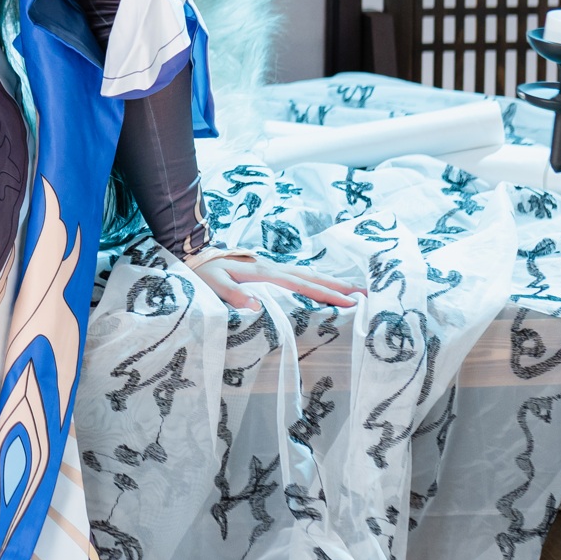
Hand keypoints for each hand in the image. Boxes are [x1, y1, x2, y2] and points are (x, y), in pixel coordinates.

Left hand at [187, 250, 364, 312]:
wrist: (192, 254)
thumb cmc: (201, 272)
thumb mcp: (212, 284)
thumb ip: (232, 294)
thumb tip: (256, 306)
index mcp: (264, 272)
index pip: (301, 285)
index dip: (326, 293)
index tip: (350, 301)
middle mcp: (273, 268)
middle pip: (312, 276)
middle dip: (340, 285)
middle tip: (368, 293)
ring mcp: (272, 268)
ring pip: (308, 274)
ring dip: (332, 281)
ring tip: (356, 289)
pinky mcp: (268, 271)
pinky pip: (299, 276)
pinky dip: (316, 281)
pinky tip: (324, 286)